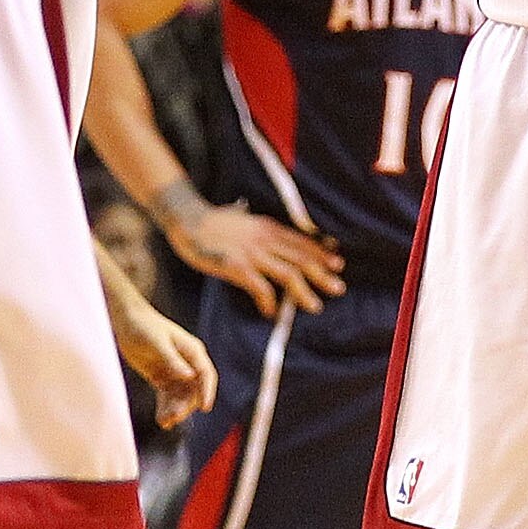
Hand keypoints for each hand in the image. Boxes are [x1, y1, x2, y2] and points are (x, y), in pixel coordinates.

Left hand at [111, 285, 217, 425]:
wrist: (126, 321)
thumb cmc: (143, 326)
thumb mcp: (157, 342)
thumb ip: (173, 360)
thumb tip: (189, 376)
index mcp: (192, 351)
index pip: (206, 374)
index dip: (207, 392)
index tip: (205, 408)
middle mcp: (187, 362)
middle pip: (194, 390)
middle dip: (186, 405)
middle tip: (174, 417)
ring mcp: (175, 371)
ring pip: (181, 396)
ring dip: (176, 410)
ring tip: (164, 422)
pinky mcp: (162, 377)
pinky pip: (167, 397)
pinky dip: (166, 409)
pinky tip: (161, 420)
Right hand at [163, 197, 344, 314]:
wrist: (188, 220)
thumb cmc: (213, 220)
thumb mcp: (242, 216)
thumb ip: (255, 222)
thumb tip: (258, 219)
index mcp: (268, 227)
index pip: (302, 241)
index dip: (321, 254)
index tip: (337, 264)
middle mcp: (265, 239)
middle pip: (301, 258)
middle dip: (322, 274)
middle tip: (339, 288)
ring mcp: (252, 253)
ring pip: (287, 273)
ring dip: (304, 291)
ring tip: (316, 306)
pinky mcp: (236, 266)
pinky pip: (260, 287)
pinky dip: (269, 301)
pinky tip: (271, 312)